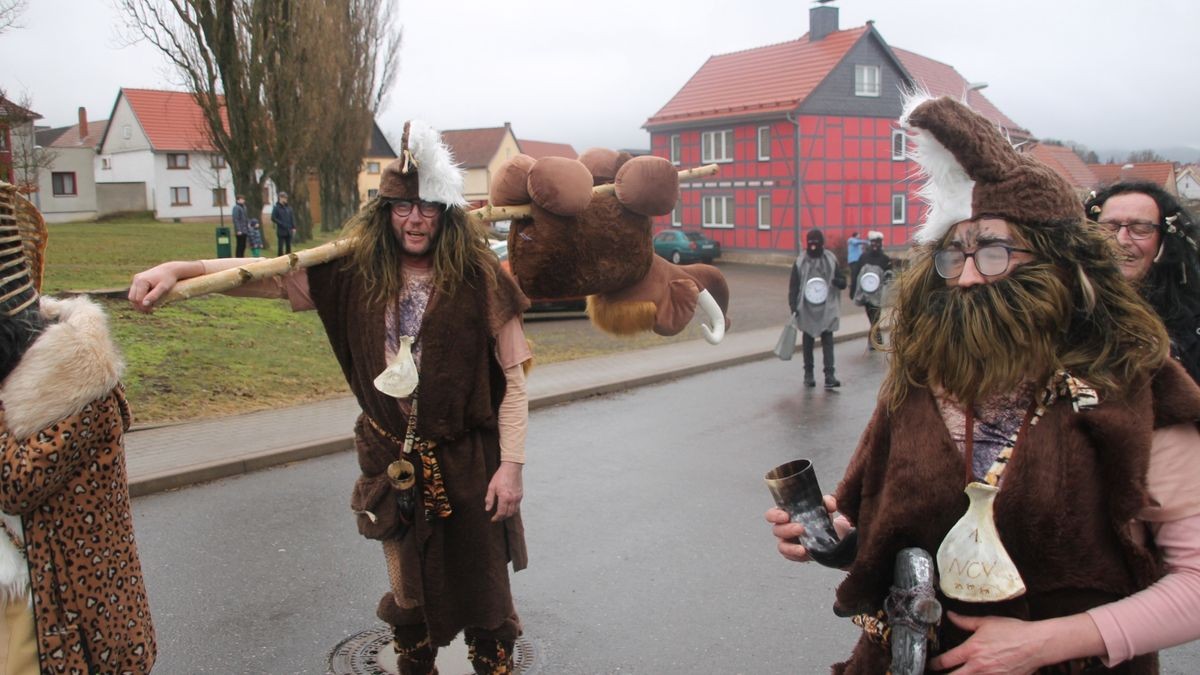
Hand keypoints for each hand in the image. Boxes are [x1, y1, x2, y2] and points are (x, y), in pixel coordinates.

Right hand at [128, 261, 197, 312]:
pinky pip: (135, 293)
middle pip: (132, 298)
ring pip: (132, 296)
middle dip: (139, 306)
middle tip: (150, 311)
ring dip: (138, 303)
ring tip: (149, 308)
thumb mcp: (164, 288)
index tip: (152, 311)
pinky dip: (140, 298)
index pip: (138, 299)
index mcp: (141, 281)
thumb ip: (154, 295)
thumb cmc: (168, 279)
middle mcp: (136, 279)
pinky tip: (148, 302)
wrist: (169, 270)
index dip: (143, 307)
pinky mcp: (137, 281)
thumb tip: (144, 304)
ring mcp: (136, 279)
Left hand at [485, 461, 522, 521]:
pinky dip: (512, 510)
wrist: (512, 467)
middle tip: (496, 518)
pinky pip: (517, 507)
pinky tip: (508, 509)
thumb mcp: (492, 486)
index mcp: (504, 497)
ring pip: (514, 512)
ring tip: (502, 515)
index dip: (496, 518)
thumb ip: (489, 499)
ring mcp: (518, 497)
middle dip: (502, 518)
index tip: (492, 519)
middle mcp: (512, 499)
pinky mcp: (520, 495)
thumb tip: (487, 509)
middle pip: (508, 514)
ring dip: (507, 515)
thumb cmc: (500, 476)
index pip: (501, 513)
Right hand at [764, 494, 849, 562]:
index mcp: (784, 514)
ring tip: (802, 548)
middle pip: (777, 530)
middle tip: (800, 528)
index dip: (775, 516)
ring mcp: (786, 542)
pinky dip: (796, 555)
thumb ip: (827, 502)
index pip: (771, 514)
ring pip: (782, 546)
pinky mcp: (793, 554)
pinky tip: (804, 553)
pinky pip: (790, 556)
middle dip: (787, 530)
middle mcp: (782, 528)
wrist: (827, 532)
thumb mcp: (822, 507)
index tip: (786, 516)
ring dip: (791, 547)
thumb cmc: (817, 516)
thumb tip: (831, 504)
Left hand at [929, 612, 1058, 673]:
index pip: (945, 661)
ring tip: (956, 674)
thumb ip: (965, 621)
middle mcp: (978, 666)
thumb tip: (950, 615)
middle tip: (938, 673)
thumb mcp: (986, 622)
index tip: (931, 664)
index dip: (934, 664)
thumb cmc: (1013, 631)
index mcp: (971, 650)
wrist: (1036, 644)